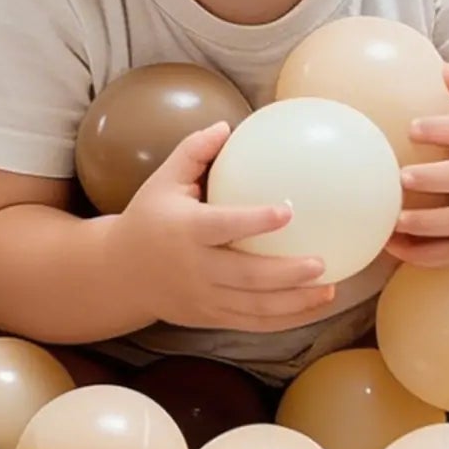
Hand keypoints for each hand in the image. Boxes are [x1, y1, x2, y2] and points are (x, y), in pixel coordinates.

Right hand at [107, 122, 338, 333]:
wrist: (119, 274)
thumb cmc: (148, 218)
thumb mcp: (163, 181)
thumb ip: (193, 152)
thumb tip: (227, 126)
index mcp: (185, 231)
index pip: (223, 226)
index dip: (255, 221)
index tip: (288, 210)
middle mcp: (195, 268)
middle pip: (245, 275)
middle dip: (286, 273)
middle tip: (320, 262)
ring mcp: (204, 298)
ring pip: (254, 306)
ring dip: (295, 302)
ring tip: (329, 289)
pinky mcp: (210, 317)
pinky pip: (251, 323)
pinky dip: (284, 319)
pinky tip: (313, 306)